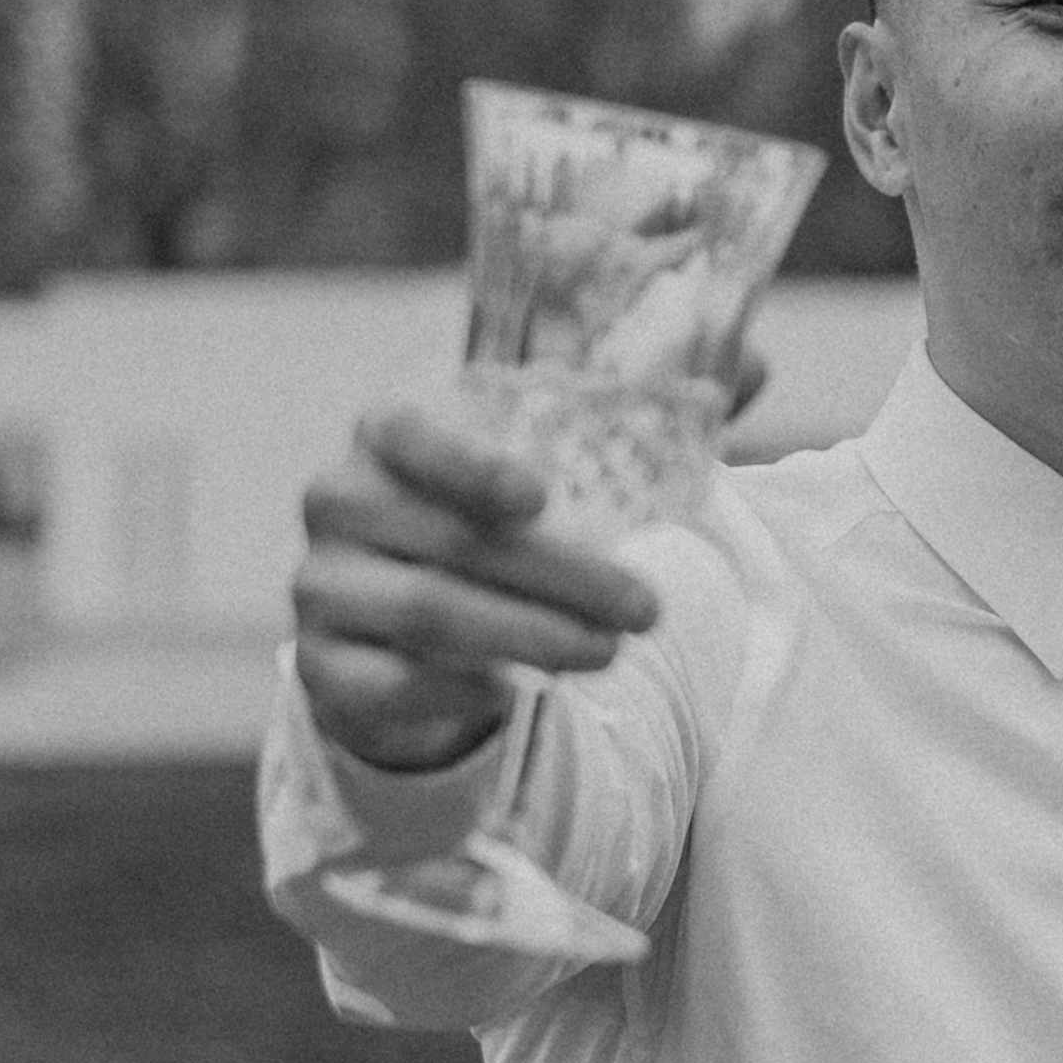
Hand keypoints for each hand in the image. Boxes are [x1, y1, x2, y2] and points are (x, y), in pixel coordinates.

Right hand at [294, 400, 661, 773]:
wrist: (399, 634)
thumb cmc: (485, 536)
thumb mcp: (534, 475)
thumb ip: (617, 424)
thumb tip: (742, 371)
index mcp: (383, 438)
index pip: (406, 431)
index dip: (470, 463)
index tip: (539, 497)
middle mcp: (337, 503)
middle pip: (454, 540)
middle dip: (562, 577)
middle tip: (644, 608)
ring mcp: (320, 587)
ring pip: (430, 611)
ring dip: (531, 636)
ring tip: (608, 652)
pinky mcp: (320, 668)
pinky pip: (394, 683)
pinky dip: (462, 689)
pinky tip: (517, 692)